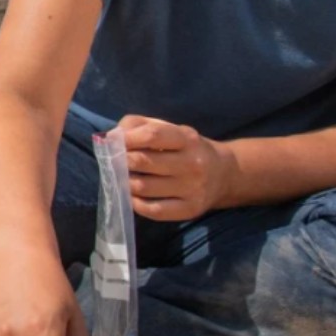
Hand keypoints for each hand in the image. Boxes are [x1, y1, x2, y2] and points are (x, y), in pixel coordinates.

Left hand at [116, 115, 234, 220]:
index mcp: (187, 138)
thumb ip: (139, 125)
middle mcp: (193, 163)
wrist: (223, 174)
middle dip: (121, 161)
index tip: (112, 142)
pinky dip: (136, 203)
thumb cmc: (186, 149)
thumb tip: (111, 136)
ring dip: (125, 182)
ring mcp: (192, 188)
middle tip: (113, 162)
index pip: (152, 135)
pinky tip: (133, 196)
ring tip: (121, 178)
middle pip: (144, 161)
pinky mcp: (190, 209)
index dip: (127, 138)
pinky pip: (154, 210)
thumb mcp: (170, 129)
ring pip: (144, 187)